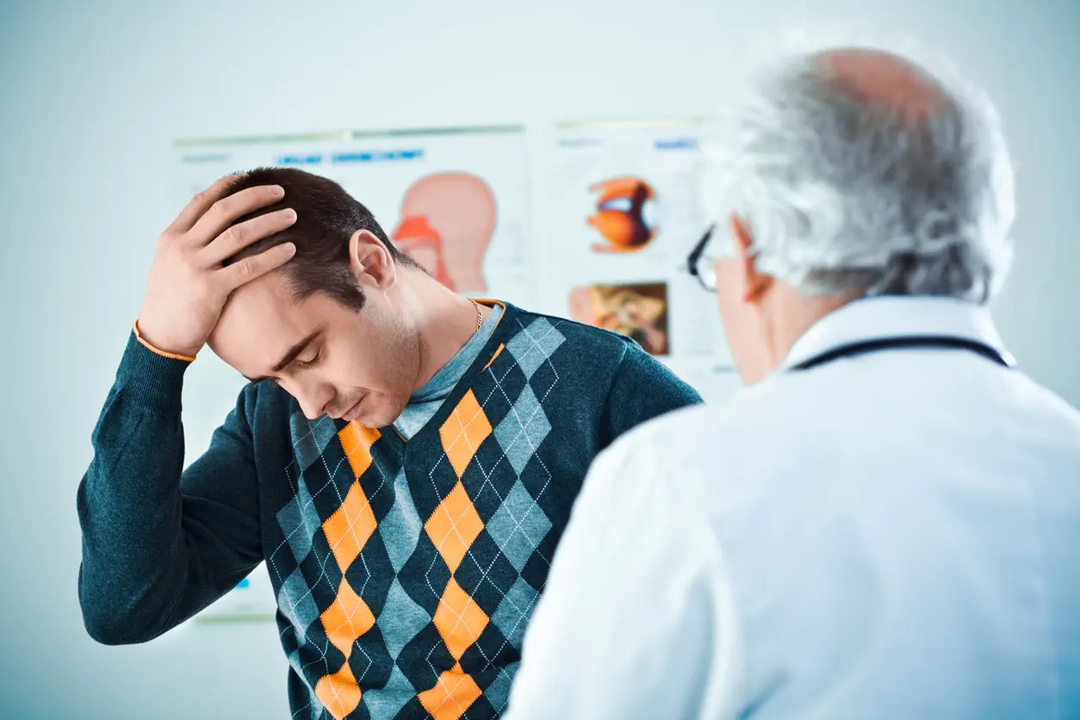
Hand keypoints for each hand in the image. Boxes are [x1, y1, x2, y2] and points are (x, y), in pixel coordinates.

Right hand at [136, 175, 297, 357]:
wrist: (159, 338)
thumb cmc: (170, 302)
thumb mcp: (170, 265)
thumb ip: (190, 244)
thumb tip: (215, 226)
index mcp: (171, 237)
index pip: (201, 201)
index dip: (226, 186)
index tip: (249, 176)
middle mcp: (181, 247)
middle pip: (223, 210)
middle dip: (255, 197)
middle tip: (280, 191)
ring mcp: (195, 267)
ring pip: (238, 234)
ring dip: (269, 221)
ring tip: (292, 216)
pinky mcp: (210, 290)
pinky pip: (248, 267)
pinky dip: (272, 255)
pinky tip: (291, 249)